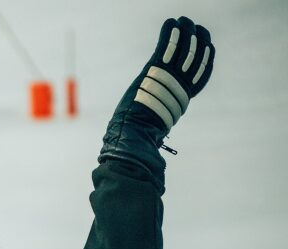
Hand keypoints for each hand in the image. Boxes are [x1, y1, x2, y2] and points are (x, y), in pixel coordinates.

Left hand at [99, 17, 214, 177]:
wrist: (132, 134)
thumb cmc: (138, 135)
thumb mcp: (155, 125)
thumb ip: (161, 120)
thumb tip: (157, 134)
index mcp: (182, 99)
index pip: (201, 76)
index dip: (207, 61)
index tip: (209, 48)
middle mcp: (179, 87)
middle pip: (195, 59)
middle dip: (199, 41)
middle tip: (199, 29)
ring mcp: (168, 78)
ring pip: (183, 49)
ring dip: (185, 32)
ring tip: (185, 21)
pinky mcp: (154, 70)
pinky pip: (166, 47)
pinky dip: (170, 33)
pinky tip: (172, 23)